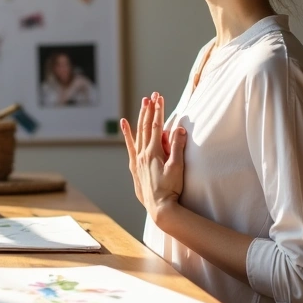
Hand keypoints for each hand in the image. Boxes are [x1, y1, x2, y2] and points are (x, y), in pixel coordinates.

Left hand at [121, 92, 186, 220]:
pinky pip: (130, 145)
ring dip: (142, 117)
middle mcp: (143, 153)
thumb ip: (177, 148)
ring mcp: (138, 159)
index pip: (157, 126)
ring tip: (144, 103)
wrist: (160, 207)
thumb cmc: (171, 189)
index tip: (160, 98)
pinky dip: (127, 133)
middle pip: (147, 127)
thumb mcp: (177, 167)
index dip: (158, 111)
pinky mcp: (135, 166)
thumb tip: (178, 128)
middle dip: (150, 110)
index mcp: (154, 152)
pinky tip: (124, 123)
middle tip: (153, 95)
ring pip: (139, 133)